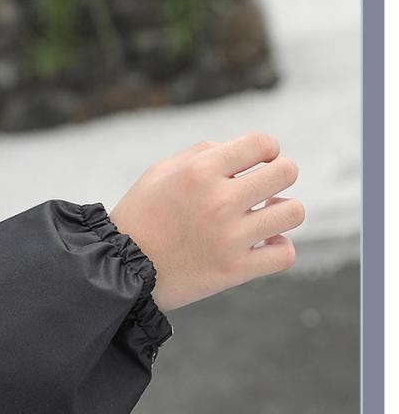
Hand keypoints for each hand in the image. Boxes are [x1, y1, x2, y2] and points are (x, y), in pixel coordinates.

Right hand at [110, 132, 304, 311]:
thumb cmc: (141, 215)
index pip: (262, 143)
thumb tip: (249, 153)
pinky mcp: (234, 271)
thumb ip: (204, 153)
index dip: (267, 149)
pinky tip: (262, 244)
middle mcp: (218, 201)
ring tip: (265, 216)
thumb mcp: (160, 171)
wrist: (120, 270)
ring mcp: (229, 238)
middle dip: (280, 175)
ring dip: (282, 211)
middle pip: (286, 172)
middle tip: (263, 189)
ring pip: (293, 212)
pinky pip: (285, 254)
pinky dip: (279, 248)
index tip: (259, 161)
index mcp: (199, 172)